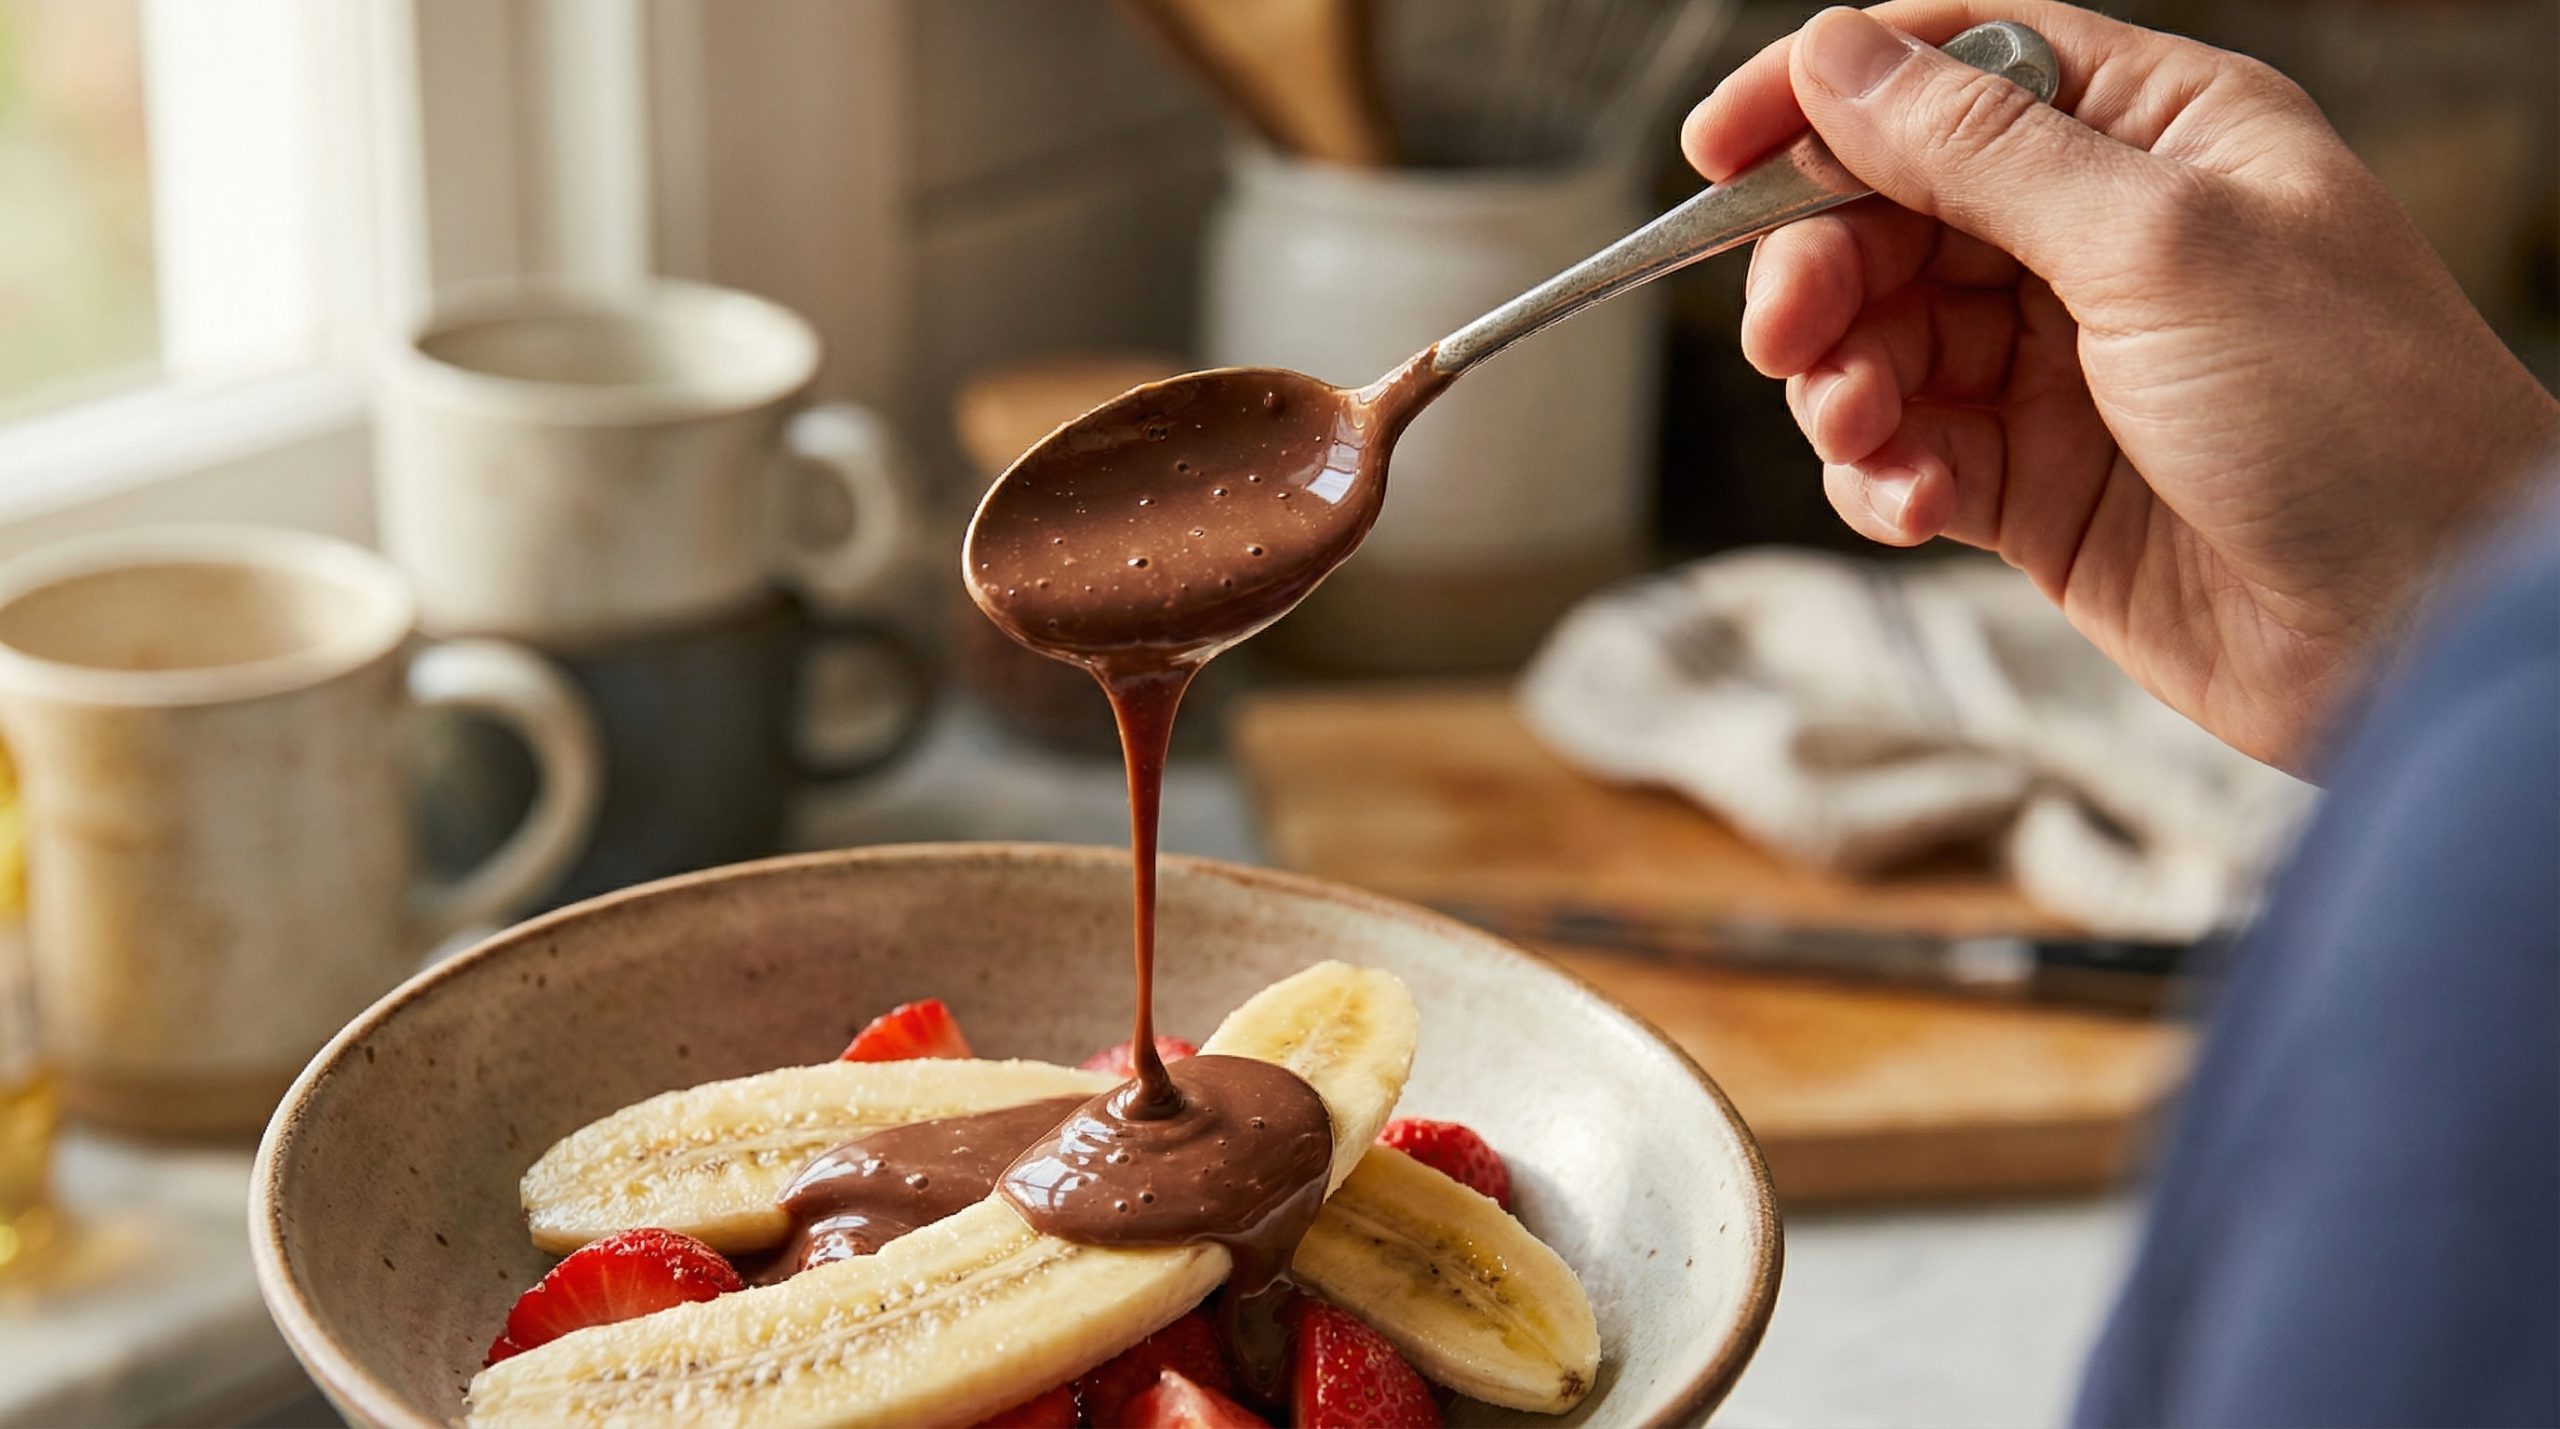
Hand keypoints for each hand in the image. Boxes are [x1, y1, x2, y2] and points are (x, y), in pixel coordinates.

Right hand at [1683, 1, 2559, 771]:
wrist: (2423, 630)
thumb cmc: (2350, 412)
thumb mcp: (2158, 245)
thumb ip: (1979, 152)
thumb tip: (1838, 58)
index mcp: (2155, 136)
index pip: (1955, 68)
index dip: (1825, 97)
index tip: (1714, 150)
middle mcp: (2099, 240)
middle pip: (1892, 211)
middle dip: (1822, 269)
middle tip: (1791, 335)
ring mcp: (2061, 367)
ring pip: (1882, 339)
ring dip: (1844, 384)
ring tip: (1865, 429)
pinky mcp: (2033, 486)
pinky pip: (1907, 454)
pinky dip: (1882, 475)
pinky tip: (1910, 501)